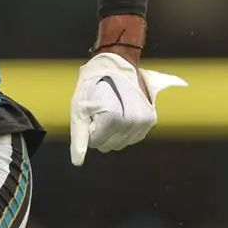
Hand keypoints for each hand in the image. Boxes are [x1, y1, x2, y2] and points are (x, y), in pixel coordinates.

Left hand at [69, 52, 186, 165]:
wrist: (117, 64)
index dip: (89, 127)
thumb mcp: (79, 109)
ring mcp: (143, 122)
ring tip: (111, 108)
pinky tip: (121, 112)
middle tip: (99, 109)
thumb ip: (79, 138)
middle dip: (100, 131)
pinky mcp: (150, 120)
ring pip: (121, 143)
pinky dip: (124, 130)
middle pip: (108, 145)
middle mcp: (131, 123)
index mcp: (113, 120)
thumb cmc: (93, 85)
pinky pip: (133, 138)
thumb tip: (77, 163)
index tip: (90, 111)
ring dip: (113, 131)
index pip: (95, 142)